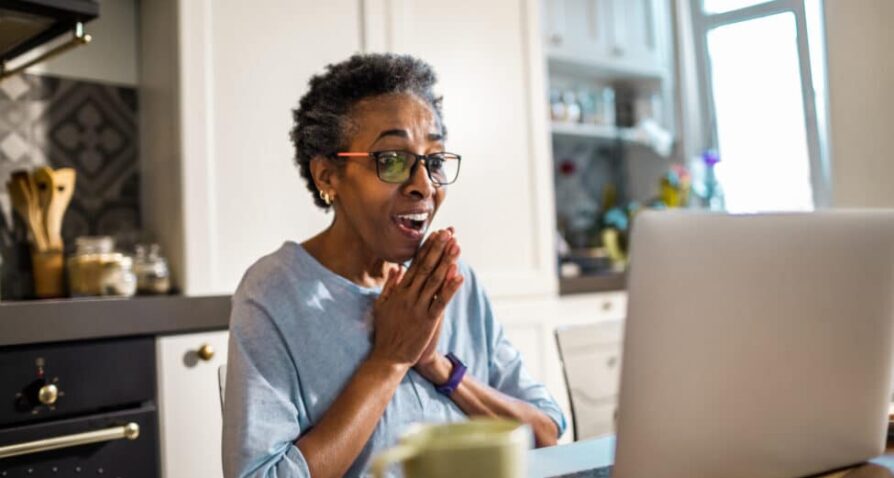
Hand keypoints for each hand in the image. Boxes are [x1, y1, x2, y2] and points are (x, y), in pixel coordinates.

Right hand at [370, 229, 463, 367]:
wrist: (388, 357)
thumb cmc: (385, 332)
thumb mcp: (381, 306)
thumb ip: (389, 287)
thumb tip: (396, 268)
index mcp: (399, 292)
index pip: (415, 265)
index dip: (426, 249)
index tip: (435, 234)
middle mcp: (409, 297)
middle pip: (426, 268)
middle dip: (438, 249)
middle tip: (448, 233)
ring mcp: (418, 308)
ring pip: (435, 281)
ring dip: (447, 262)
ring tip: (456, 247)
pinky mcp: (428, 321)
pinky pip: (441, 302)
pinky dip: (450, 289)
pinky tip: (459, 276)